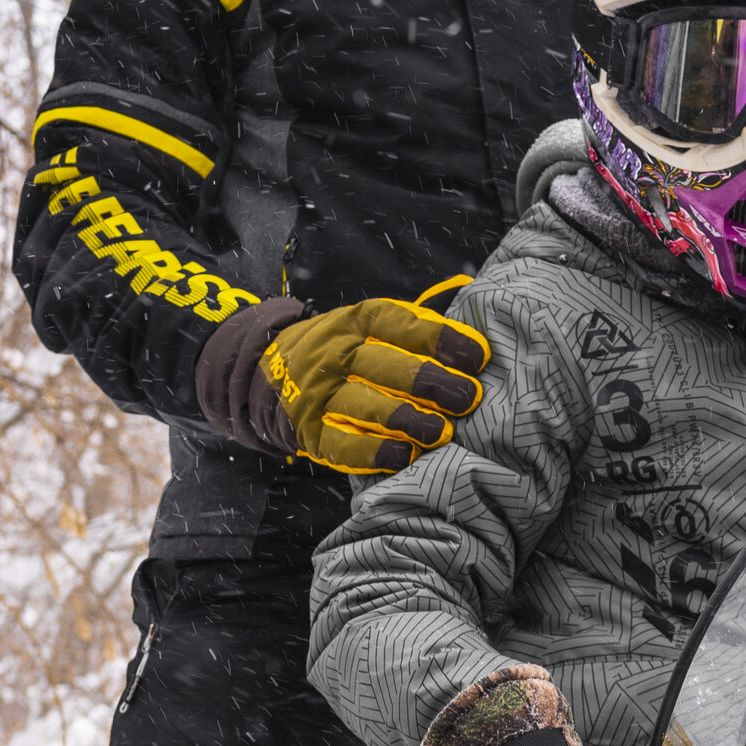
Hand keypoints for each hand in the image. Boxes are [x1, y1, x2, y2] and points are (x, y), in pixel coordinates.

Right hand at [195, 284, 489, 475]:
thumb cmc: (345, 351)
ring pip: (363, 404)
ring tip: (441, 432)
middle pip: (384, 365)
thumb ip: (415, 321)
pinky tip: (401, 456)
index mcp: (356, 321)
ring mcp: (318, 393)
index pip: (399, 324)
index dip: (440, 339)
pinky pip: (339, 443)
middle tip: (468, 399)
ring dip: (404, 419)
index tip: (477, 357)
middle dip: (429, 382)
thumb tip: (468, 289)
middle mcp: (334, 353)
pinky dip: (371, 452)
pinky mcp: (309, 430)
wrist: (268, 372)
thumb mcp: (369, 324)